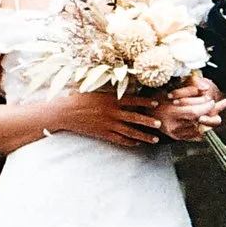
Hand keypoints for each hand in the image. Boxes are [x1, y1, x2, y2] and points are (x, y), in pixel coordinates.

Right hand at [48, 88, 167, 146]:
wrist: (65, 112)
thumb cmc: (79, 98)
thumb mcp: (95, 90)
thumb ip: (109, 89)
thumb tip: (121, 83)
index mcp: (111, 99)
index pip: (133, 100)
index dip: (146, 101)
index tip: (157, 103)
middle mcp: (112, 112)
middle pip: (134, 117)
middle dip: (148, 121)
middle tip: (160, 124)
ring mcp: (108, 124)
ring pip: (130, 131)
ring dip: (143, 136)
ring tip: (155, 140)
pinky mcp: (103, 134)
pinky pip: (119, 139)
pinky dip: (129, 142)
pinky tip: (137, 144)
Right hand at [151, 79, 225, 142]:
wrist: (146, 113)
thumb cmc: (158, 99)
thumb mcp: (171, 89)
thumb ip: (189, 88)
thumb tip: (205, 88)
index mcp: (170, 111)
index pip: (194, 111)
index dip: (205, 105)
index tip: (210, 99)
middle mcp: (172, 124)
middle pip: (197, 120)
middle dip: (208, 111)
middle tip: (213, 104)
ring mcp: (175, 133)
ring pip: (198, 129)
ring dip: (209, 121)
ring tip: (215, 113)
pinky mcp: (177, 137)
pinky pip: (195, 136)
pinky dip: (203, 129)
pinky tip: (207, 123)